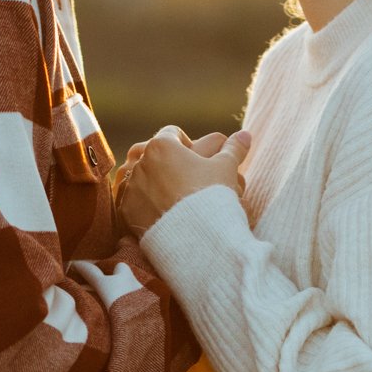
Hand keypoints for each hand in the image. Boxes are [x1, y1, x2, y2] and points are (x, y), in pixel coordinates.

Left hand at [116, 127, 252, 234]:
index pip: (173, 134)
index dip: (187, 143)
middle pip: (153, 154)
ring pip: (140, 176)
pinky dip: (143, 202)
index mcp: (162, 145)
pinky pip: (132, 200)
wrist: (195, 237)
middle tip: (184, 178)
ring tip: (171, 196)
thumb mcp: (226, 169)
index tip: (196, 158)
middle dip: (166, 162)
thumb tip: (246, 135)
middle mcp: (140, 162)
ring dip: (152, 181)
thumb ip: (233, 149)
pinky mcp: (125, 211)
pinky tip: (159, 211)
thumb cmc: (212, 197)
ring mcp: (130, 187)